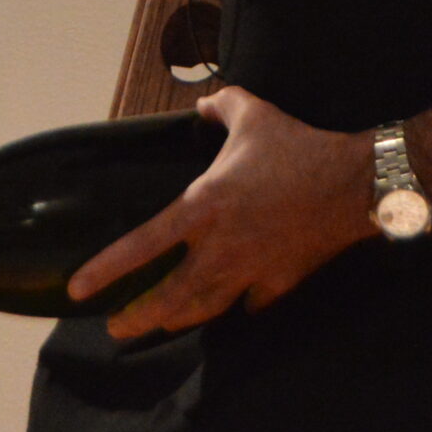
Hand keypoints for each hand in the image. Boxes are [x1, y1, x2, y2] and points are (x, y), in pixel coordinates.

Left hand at [66, 86, 375, 339]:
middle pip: (168, 298)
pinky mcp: (279, 283)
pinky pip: (249, 304)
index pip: (142, 245)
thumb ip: (220, 105)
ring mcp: (250, 270)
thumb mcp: (253, 114)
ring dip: (177, 318)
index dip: (106, 270)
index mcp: (203, 207)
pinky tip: (229, 308)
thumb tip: (202, 102)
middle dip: (137, 318)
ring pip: (204, 308)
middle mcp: (220, 247)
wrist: (353, 183)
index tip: (78, 289)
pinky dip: (236, 307)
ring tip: (159, 323)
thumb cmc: (298, 147)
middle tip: (114, 329)